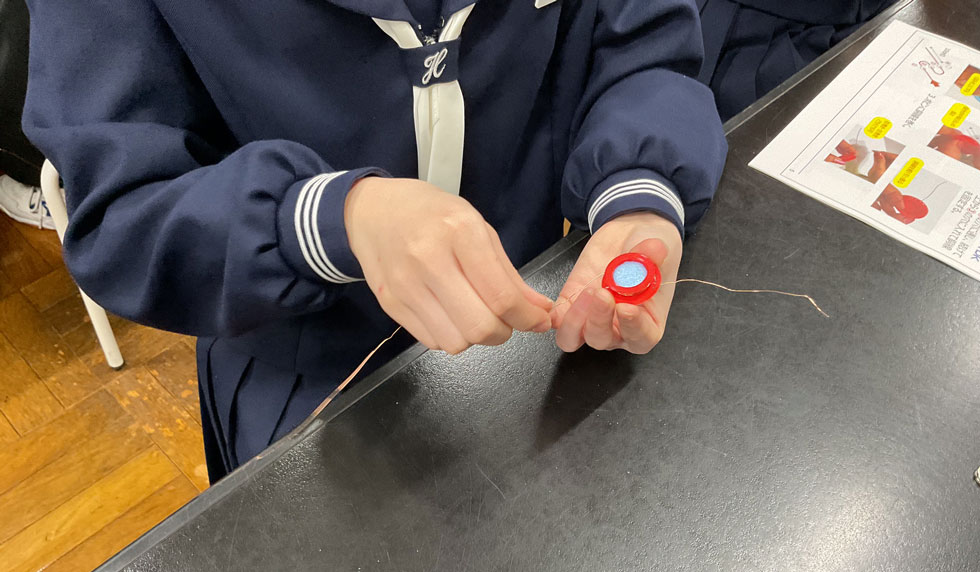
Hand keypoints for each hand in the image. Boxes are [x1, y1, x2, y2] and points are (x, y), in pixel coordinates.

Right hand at [345, 177, 552, 353]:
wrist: (374, 210)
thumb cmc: (432, 215)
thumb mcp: (478, 229)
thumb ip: (509, 275)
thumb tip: (539, 312)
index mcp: (459, 232)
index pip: (501, 296)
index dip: (528, 318)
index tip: (538, 321)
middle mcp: (429, 259)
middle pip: (479, 327)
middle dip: (504, 333)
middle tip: (507, 321)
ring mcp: (405, 285)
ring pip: (455, 342)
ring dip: (475, 337)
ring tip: (475, 314)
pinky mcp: (390, 304)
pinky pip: (432, 341)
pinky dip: (450, 335)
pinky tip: (450, 313)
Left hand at [552, 212, 681, 353]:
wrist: (628, 238)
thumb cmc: (647, 253)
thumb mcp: (655, 250)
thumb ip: (653, 255)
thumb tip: (655, 249)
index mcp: (646, 323)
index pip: (640, 338)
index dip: (633, 327)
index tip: (627, 308)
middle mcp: (616, 329)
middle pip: (602, 340)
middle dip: (599, 319)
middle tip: (603, 293)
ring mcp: (590, 319)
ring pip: (573, 338)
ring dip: (576, 318)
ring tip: (588, 289)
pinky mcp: (570, 305)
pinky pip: (555, 320)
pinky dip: (552, 314)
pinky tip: (556, 300)